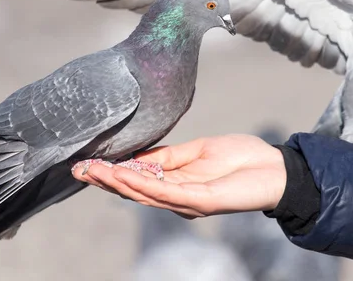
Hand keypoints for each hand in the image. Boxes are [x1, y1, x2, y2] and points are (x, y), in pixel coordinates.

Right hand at [72, 134, 286, 217]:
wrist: (274, 168)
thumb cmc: (241, 158)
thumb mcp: (197, 151)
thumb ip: (168, 157)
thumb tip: (136, 155)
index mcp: (176, 183)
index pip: (138, 179)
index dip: (112, 172)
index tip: (87, 163)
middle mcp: (177, 197)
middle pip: (135, 190)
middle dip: (106, 180)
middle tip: (78, 169)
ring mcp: (188, 201)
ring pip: (145, 194)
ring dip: (118, 183)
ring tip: (94, 171)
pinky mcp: (201, 200)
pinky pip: (167, 193)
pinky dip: (144, 184)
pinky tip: (125, 175)